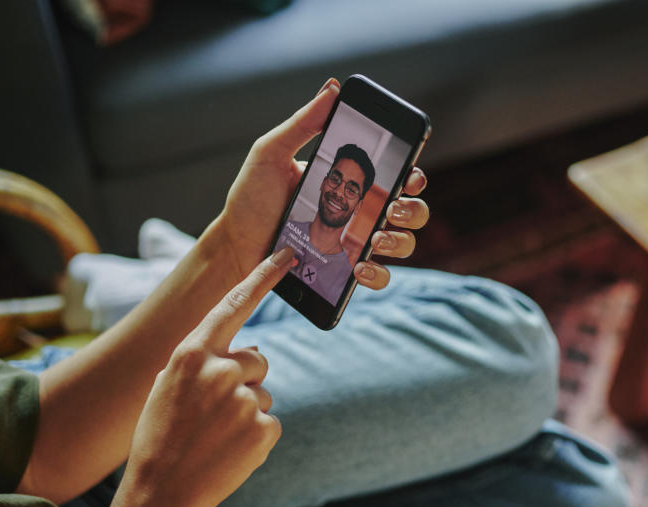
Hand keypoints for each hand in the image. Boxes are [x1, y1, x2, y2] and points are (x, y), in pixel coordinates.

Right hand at [119, 247, 294, 506]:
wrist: (158, 496)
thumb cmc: (159, 439)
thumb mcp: (168, 389)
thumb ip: (205, 363)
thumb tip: (252, 352)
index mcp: (190, 354)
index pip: (232, 306)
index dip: (261, 278)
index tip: (287, 255)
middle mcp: (220, 370)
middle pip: (258, 359)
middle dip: (245, 380)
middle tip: (214, 413)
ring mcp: (244, 399)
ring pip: (263, 395)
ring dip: (246, 413)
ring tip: (214, 438)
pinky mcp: (263, 428)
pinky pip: (270, 423)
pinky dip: (255, 438)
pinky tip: (228, 453)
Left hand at [216, 78, 430, 289]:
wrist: (235, 243)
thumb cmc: (252, 198)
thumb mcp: (272, 152)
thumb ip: (303, 123)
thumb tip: (332, 89)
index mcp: (349, 180)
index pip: (394, 174)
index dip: (412, 173)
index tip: (408, 173)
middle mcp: (359, 211)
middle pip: (411, 209)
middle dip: (412, 209)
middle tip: (391, 208)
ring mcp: (355, 242)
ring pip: (403, 243)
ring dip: (399, 240)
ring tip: (376, 239)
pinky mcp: (345, 271)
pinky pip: (379, 276)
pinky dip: (378, 274)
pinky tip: (359, 268)